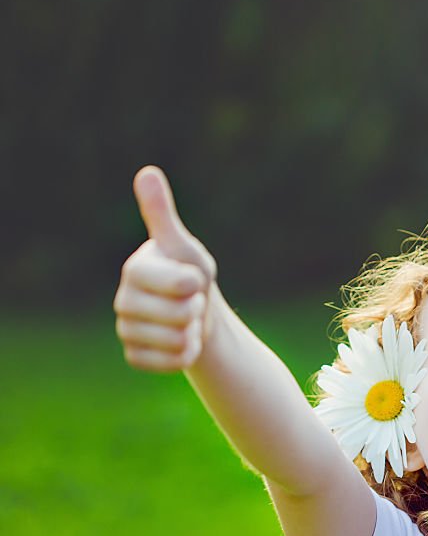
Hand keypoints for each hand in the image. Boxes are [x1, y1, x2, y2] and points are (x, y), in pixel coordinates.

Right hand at [114, 166, 217, 371]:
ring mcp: (125, 329)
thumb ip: (162, 215)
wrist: (194, 314)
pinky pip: (168, 362)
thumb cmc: (190, 274)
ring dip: (192, 333)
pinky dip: (184, 355)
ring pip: (174, 341)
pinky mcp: (134, 355)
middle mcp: (123, 299)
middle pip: (179, 315)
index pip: (181, 283)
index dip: (196, 284)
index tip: (194, 278)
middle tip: (191, 301)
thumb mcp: (183, 245)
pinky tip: (180, 342)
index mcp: (135, 269)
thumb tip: (146, 172)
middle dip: (197, 310)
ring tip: (186, 320)